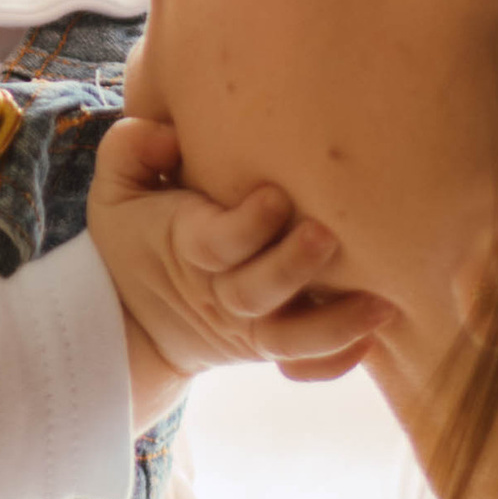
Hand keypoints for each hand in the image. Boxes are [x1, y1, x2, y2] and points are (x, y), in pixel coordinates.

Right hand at [87, 117, 392, 424]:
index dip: (245, 226)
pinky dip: (333, 361)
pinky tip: (372, 342)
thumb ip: (130, 151)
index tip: (275, 196)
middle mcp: (219, 292)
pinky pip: (301, 364)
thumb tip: (165, 134)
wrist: (132, 317)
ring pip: (288, 338)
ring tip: (382, 304)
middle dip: (291, 268)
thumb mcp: (115, 190)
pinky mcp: (269, 344)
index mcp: (184, 247)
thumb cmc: (137, 233)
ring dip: (334, 323)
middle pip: (254, 293)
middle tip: (326, 237)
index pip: (215, 243)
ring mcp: (249, 324)